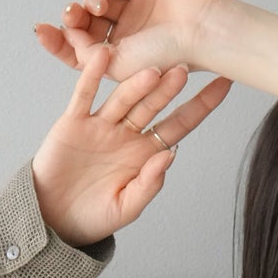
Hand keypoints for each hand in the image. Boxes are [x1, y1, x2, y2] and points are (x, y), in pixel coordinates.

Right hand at [29, 43, 230, 246]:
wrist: (53, 220)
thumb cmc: (93, 218)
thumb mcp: (126, 208)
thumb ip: (149, 184)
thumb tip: (171, 155)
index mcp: (145, 153)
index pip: (179, 125)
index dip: (200, 106)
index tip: (223, 84)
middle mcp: (127, 133)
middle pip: (152, 106)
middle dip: (169, 89)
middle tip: (185, 67)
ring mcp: (101, 124)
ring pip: (123, 98)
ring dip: (138, 83)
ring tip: (153, 69)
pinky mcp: (74, 122)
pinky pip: (85, 95)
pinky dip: (93, 76)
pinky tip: (104, 56)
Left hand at [34, 0, 225, 87]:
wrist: (199, 33)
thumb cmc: (165, 59)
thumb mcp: (116, 67)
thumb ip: (86, 54)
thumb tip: (67, 35)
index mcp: (117, 63)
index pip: (78, 52)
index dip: (58, 42)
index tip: (41, 31)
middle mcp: (124, 39)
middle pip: (85, 25)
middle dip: (73, 18)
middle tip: (70, 15)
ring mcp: (134, 14)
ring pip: (97, 1)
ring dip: (90, 0)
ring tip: (97, 5)